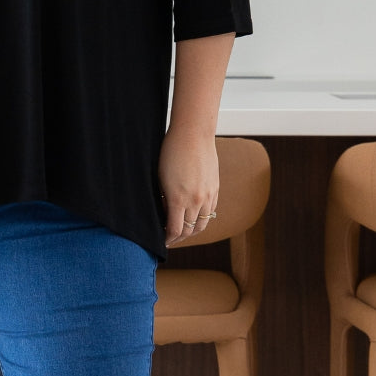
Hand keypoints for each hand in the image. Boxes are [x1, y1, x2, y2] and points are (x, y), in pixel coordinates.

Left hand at [158, 127, 218, 247]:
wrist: (193, 133)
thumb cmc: (171, 151)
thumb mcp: (160, 178)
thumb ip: (164, 199)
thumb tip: (165, 214)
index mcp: (178, 199)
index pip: (175, 230)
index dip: (168, 239)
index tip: (162, 241)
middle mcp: (196, 201)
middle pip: (189, 230)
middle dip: (179, 237)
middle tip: (170, 238)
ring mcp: (208, 195)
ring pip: (203, 224)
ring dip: (193, 231)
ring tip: (183, 231)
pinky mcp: (215, 188)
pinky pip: (211, 211)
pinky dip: (203, 218)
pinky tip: (195, 217)